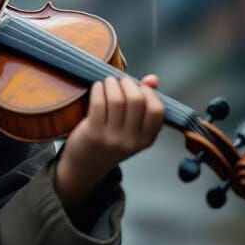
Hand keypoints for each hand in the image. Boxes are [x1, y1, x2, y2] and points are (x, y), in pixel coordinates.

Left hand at [56, 74, 164, 203]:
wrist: (87, 165)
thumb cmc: (111, 141)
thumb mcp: (133, 129)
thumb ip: (145, 103)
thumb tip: (152, 79)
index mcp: (146, 139)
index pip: (157, 110)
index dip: (149, 93)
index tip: (139, 86)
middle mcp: (131, 140)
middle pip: (136, 101)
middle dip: (128, 84)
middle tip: (120, 81)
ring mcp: (112, 138)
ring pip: (117, 100)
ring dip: (112, 84)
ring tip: (108, 82)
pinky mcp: (93, 133)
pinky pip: (99, 103)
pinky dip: (99, 89)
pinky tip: (97, 87)